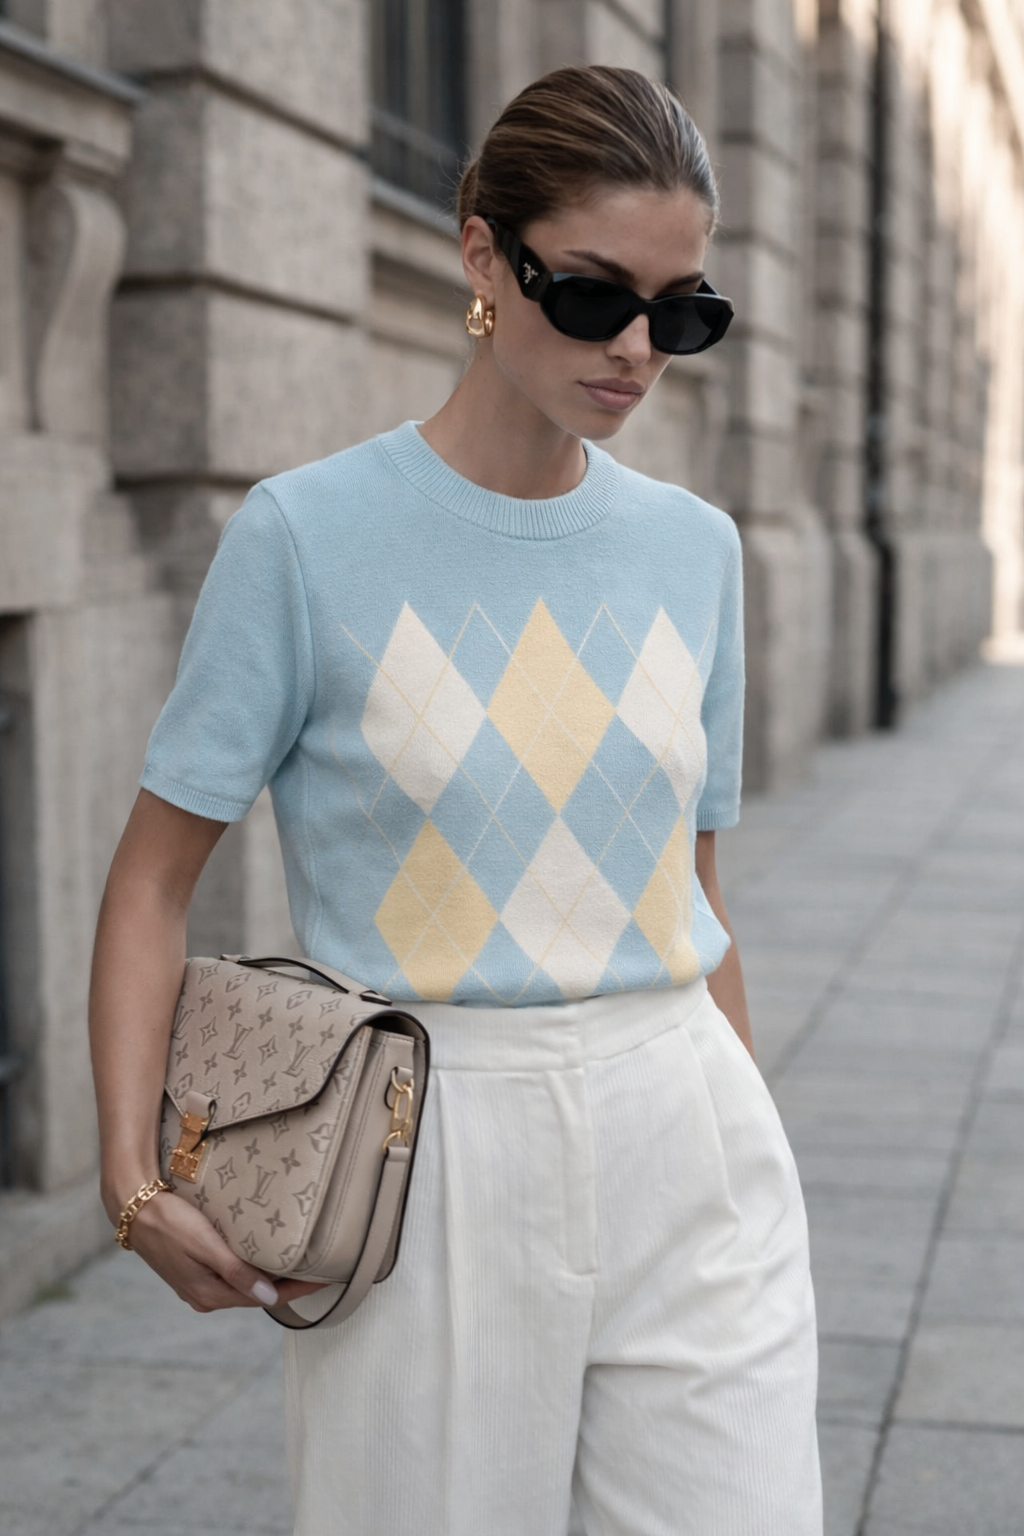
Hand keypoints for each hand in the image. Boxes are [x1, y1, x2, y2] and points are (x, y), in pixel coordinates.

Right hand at [126, 1188, 326, 1311]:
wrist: (134, 1207)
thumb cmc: (170, 1221)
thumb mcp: (206, 1245)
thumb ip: (237, 1272)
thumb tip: (270, 1298)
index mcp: (210, 1294)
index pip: (266, 1298)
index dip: (297, 1291)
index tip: (325, 1281)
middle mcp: (205, 1296)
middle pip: (258, 1294)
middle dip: (289, 1286)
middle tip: (320, 1270)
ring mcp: (199, 1285)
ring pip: (245, 1286)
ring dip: (272, 1278)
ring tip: (300, 1265)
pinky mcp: (194, 1270)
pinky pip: (232, 1276)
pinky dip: (253, 1270)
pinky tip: (265, 1259)